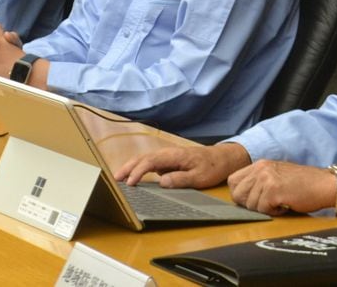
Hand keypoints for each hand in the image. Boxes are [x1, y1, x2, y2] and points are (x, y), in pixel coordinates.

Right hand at [114, 142, 250, 189]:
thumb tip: (161, 182)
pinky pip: (150, 164)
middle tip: (115, 179)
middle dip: (127, 168)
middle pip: (142, 158)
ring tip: (119, 178)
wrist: (221, 158)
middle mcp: (167, 154)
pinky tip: (133, 177)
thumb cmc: (211, 167)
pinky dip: (139, 169)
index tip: (130, 183)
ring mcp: (167, 157)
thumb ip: (180, 179)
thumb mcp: (199, 177)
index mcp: (173, 155)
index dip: (138, 172)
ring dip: (131, 167)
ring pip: (144, 160)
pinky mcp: (168, 162)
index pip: (150, 162)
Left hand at [226, 160, 336, 214]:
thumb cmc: (304, 183)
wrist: (325, 184)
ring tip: (280, 202)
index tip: (253, 200)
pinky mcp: (274, 190)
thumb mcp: (277, 174)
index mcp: (260, 164)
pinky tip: (285, 205)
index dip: (240, 194)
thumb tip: (240, 195)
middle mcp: (260, 168)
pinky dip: (274, 212)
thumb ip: (259, 180)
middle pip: (237, 194)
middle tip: (267, 204)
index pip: (232, 181)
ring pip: (250, 204)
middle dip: (249, 204)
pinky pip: (263, 209)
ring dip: (264, 209)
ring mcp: (266, 179)